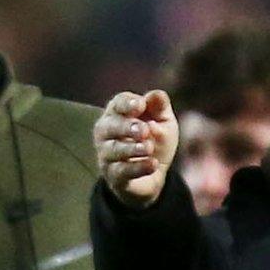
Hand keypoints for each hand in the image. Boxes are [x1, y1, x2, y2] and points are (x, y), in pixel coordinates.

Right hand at [94, 90, 180, 208]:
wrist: (154, 173)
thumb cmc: (155, 139)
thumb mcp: (163, 121)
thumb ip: (160, 108)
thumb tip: (157, 94)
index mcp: (118, 112)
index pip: (118, 103)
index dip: (128, 103)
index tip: (141, 105)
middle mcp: (106, 131)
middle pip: (110, 126)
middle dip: (126, 127)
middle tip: (144, 130)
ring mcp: (107, 154)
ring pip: (113, 150)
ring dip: (131, 149)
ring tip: (149, 148)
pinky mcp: (113, 175)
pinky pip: (121, 171)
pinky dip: (137, 168)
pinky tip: (152, 164)